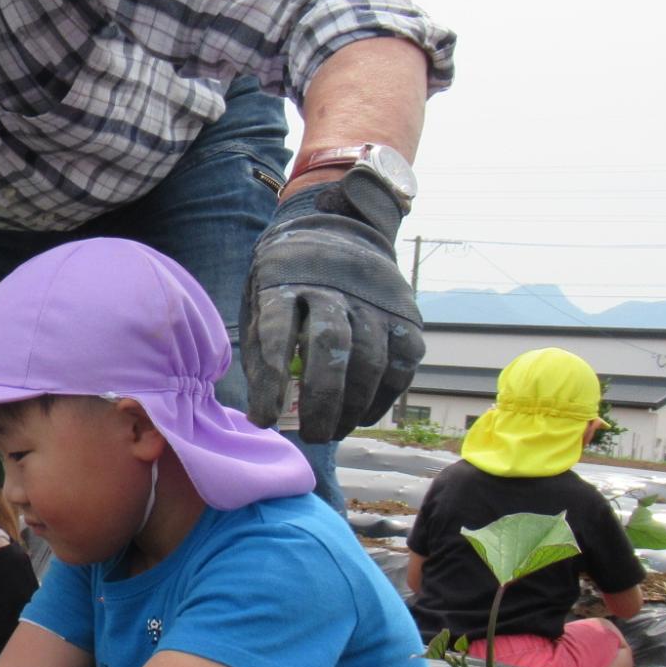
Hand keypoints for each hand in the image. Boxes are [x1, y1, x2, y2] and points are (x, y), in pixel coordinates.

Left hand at [240, 170, 423, 442]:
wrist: (339, 230)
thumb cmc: (287, 282)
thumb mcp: (260, 301)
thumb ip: (260, 352)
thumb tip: (263, 417)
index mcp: (286, 280)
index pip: (277, 331)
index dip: (271, 379)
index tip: (264, 418)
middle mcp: (333, 287)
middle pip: (331, 346)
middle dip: (321, 400)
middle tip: (310, 436)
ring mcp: (374, 299)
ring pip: (370, 358)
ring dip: (352, 406)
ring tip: (332, 431)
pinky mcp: (405, 313)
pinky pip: (402, 362)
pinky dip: (384, 397)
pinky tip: (363, 416)